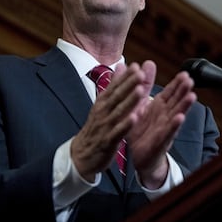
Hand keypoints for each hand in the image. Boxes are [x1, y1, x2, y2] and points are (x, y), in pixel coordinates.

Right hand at [71, 62, 145, 180]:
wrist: (81, 155)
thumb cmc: (96, 128)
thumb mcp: (102, 105)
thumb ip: (113, 86)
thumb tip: (121, 66)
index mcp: (103, 103)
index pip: (114, 87)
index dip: (125, 77)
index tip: (135, 66)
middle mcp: (103, 112)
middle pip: (117, 96)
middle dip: (129, 84)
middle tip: (140, 73)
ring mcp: (105, 126)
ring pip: (118, 112)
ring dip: (129, 101)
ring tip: (140, 91)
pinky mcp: (107, 141)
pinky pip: (118, 132)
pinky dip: (126, 124)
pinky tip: (134, 118)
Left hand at [128, 63, 196, 188]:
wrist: (137, 156)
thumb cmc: (141, 129)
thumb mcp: (139, 104)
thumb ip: (143, 84)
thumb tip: (145, 64)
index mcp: (159, 107)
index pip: (170, 93)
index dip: (177, 84)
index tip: (185, 73)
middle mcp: (164, 116)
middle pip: (176, 101)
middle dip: (183, 91)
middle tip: (191, 80)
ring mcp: (164, 129)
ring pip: (176, 115)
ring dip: (184, 106)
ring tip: (192, 96)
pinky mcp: (160, 141)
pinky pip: (167, 132)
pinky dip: (174, 125)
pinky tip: (180, 118)